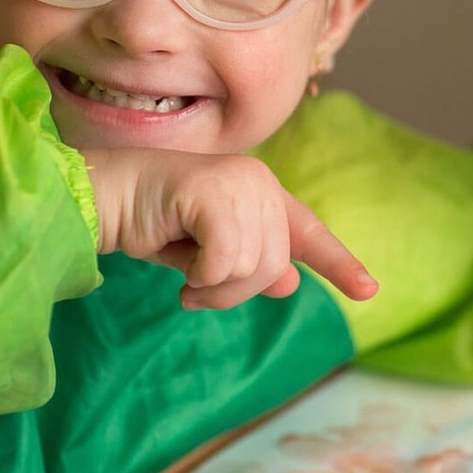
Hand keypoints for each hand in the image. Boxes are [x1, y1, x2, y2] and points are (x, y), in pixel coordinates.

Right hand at [82, 148, 377, 309]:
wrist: (103, 199)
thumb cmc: (149, 221)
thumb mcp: (206, 253)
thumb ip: (247, 263)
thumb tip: (289, 281)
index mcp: (261, 191)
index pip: (308, 232)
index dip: (339, 263)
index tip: (369, 291)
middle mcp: (259, 181)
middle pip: (274, 266)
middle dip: (235, 291)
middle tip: (196, 290)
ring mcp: (241, 182)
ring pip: (253, 269)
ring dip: (215, 288)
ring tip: (186, 278)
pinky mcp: (216, 192)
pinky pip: (226, 262)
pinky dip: (201, 276)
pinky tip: (178, 266)